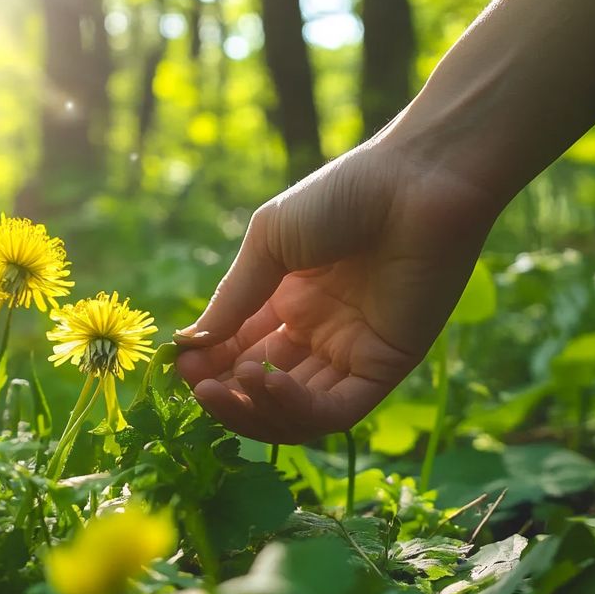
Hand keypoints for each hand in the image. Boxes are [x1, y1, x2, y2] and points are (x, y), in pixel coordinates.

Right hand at [175, 140, 497, 442]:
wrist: (415, 180)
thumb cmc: (341, 196)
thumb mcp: (269, 242)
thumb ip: (234, 297)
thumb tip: (189, 345)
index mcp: (288, 303)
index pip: (239, 352)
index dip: (208, 365)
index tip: (179, 365)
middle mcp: (318, 335)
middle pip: (263, 390)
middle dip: (226, 395)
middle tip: (196, 387)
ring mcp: (351, 354)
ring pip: (296, 412)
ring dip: (255, 409)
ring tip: (227, 387)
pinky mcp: (386, 367)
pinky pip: (336, 410)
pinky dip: (296, 409)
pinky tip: (267, 384)